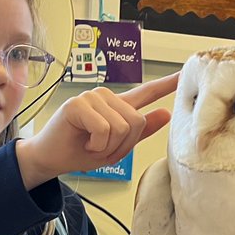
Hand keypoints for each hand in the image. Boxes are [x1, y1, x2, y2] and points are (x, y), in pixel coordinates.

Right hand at [16, 73, 177, 187]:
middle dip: (122, 145)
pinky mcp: (78, 104)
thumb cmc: (80, 151)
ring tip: (91, 145)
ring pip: (121, 127)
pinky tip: (85, 142)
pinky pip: (104, 129)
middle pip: (137, 121)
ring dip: (107, 146)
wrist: (51, 158)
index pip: (146, 92)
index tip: (183, 75)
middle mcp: (106, 97)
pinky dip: (97, 145)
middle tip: (102, 149)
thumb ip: (141, 131)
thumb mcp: (117, 148)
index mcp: (117, 107)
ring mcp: (92, 97)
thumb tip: (166, 113)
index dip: (166, 85)